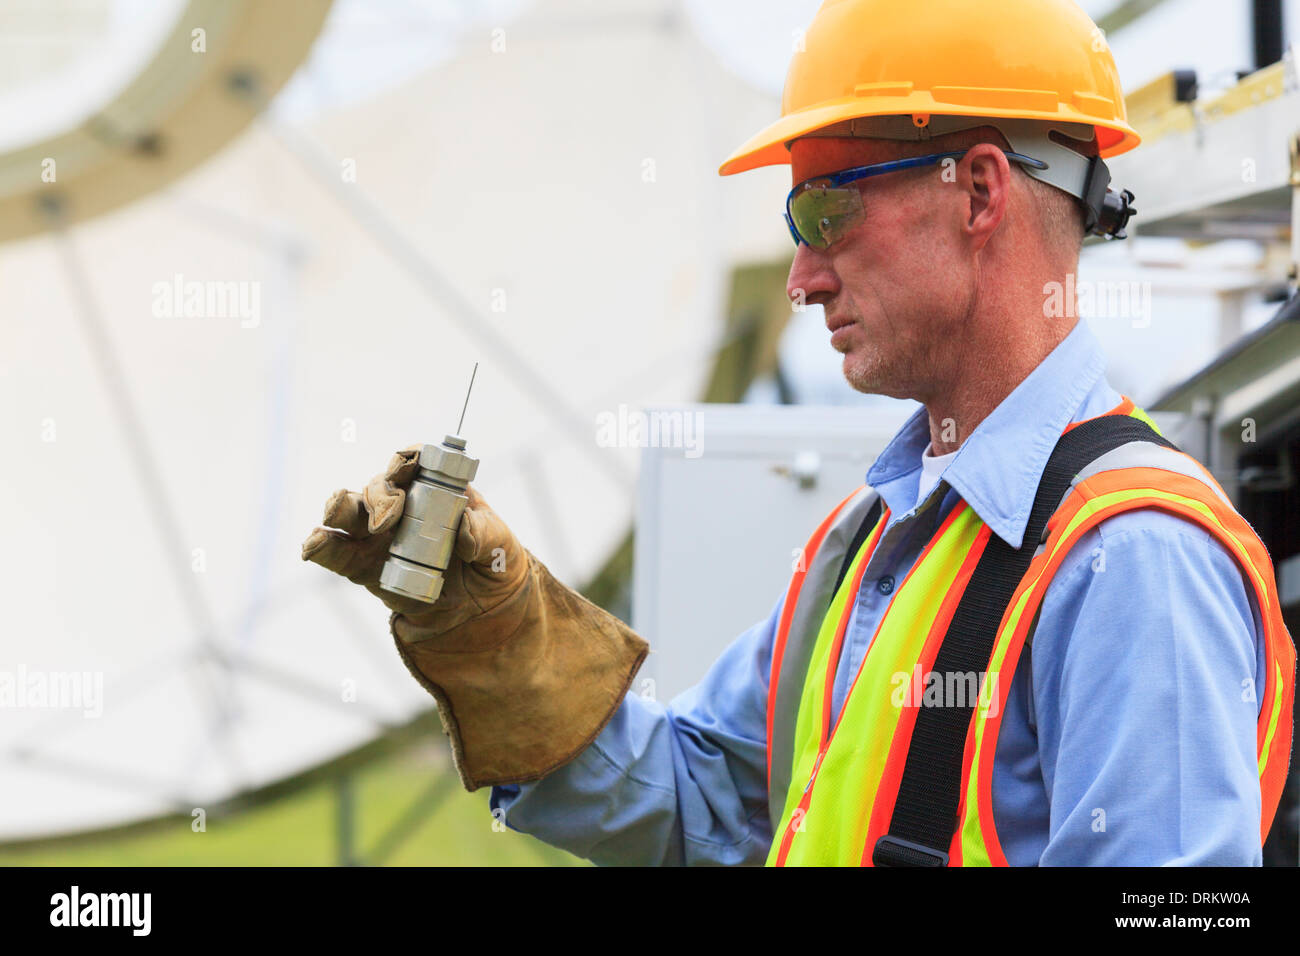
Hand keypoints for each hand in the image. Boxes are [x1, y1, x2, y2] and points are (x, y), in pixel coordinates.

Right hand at [301, 445, 527, 633]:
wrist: (481, 617)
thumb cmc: (494, 568)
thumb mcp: (503, 550)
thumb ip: (486, 536)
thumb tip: (464, 526)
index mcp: (437, 490)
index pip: (415, 462)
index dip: (405, 459)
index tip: (405, 468)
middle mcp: (403, 506)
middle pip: (379, 485)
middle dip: (378, 495)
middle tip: (388, 520)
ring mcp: (379, 535)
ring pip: (351, 513)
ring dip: (339, 509)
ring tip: (333, 518)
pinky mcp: (363, 566)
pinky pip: (337, 553)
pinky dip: (321, 546)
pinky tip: (312, 544)